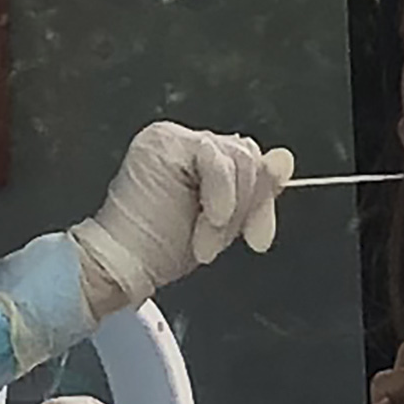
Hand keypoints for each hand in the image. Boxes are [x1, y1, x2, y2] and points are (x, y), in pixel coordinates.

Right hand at [67, 124, 294, 319]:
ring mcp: (172, 138)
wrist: (119, 264)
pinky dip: (221, 196)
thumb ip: (255, 192)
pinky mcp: (165, 141)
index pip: (248, 162)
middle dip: (245, 206)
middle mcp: (184, 142)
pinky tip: (207, 219)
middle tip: (216, 239)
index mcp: (197, 159)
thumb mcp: (223, 224)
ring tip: (203, 237)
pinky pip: (219, 161)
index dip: (259, 201)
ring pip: (240, 159)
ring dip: (230, 209)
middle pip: (248, 157)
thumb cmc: (156, 251)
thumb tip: (284, 159)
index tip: (256, 239)